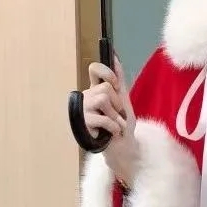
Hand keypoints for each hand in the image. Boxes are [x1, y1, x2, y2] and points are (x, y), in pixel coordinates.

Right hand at [82, 59, 139, 187]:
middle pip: (105, 87)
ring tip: (115, 125)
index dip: (106, 72)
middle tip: (117, 115)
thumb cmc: (122, 125)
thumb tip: (116, 58)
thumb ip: (119, 80)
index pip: (94, 69)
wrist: (123, 148)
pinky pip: (103, 117)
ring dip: (116, 116)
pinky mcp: (82, 124)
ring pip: (103, 99)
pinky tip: (112, 133)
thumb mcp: (123, 100)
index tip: (115, 84)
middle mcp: (87, 97)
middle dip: (117, 104)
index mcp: (96, 90)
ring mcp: (83, 110)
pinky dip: (114, 127)